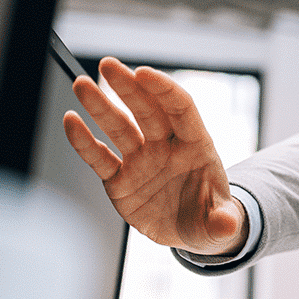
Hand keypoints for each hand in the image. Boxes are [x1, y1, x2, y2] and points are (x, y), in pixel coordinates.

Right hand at [62, 57, 246, 254]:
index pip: (181, 109)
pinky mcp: (120, 180)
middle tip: (108, 65)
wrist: (191, 233)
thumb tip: (227, 227)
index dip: (164, 90)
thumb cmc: (210, 219)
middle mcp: (166, 147)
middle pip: (147, 110)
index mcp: (196, 147)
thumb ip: (222, 222)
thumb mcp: (220, 224)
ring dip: (100, 106)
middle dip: (128, 87)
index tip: (144, 73)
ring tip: (82, 84)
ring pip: (119, 128)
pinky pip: (100, 158)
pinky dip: (84, 142)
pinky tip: (71, 121)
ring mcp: (141, 161)